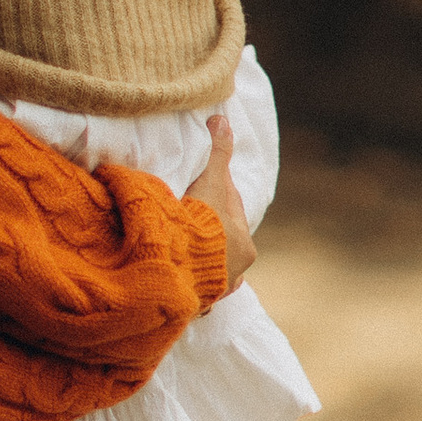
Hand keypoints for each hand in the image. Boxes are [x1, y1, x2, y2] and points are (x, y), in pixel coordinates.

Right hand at [183, 109, 254, 287]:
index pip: (230, 208)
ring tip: (179, 240)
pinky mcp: (195, 301)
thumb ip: (218, 154)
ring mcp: (216, 287)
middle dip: (208, 224)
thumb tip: (223, 119)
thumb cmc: (200, 227)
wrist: (179, 270)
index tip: (200, 181)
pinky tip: (177, 270)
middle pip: (222, 236)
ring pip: (210, 262)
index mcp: (244, 243)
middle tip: (187, 208)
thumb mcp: (210, 184)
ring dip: (198, 252)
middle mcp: (235, 268)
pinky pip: (193, 285)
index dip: (215, 190)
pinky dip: (186, 275)